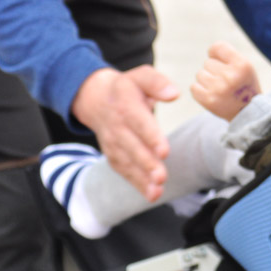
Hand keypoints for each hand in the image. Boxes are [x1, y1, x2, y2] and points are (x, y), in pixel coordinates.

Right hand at [71, 66, 179, 201]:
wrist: (96, 99)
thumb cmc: (127, 88)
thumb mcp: (141, 76)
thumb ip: (157, 83)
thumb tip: (174, 93)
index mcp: (125, 103)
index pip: (139, 122)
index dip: (151, 137)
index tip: (164, 151)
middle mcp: (117, 125)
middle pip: (132, 146)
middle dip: (146, 163)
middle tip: (161, 176)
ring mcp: (113, 143)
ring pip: (127, 162)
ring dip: (142, 178)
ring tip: (157, 191)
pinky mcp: (113, 155)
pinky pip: (124, 171)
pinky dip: (137, 184)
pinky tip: (152, 194)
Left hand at [190, 42, 261, 120]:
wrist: (247, 113)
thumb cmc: (243, 85)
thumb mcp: (245, 66)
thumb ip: (228, 55)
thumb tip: (209, 51)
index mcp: (242, 65)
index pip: (218, 47)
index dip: (215, 53)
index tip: (219, 60)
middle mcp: (231, 76)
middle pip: (208, 62)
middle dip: (214, 70)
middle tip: (225, 81)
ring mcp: (219, 89)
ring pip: (200, 74)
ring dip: (207, 80)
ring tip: (219, 88)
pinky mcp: (208, 100)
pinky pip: (194, 87)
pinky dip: (200, 90)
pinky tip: (212, 95)